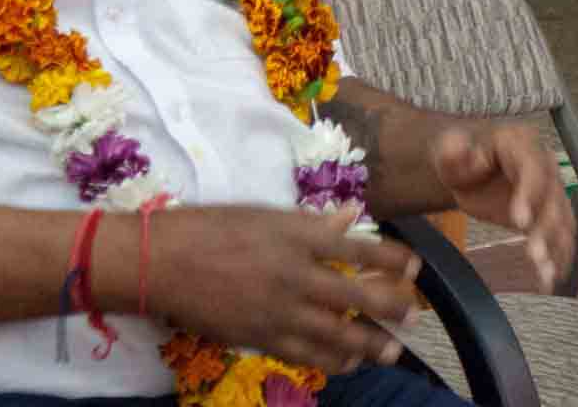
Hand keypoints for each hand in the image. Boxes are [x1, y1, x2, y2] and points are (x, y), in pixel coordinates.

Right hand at [144, 204, 419, 373]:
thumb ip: (311, 222)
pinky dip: (331, 360)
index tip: (414, 266)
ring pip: (336, 333)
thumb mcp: (265, 214)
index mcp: (297, 236)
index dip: (391, 259)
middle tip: (414, 316)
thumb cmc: (211, 227)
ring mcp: (278, 310)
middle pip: (356, 297)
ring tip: (392, 351)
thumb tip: (349, 218)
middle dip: (390, 308)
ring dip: (369, 344)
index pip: (358, 249)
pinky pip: (305, 354)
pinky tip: (348, 363)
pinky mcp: (260, 337)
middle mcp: (294, 275)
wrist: (163, 262)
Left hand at [433, 125, 576, 288]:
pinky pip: (559, 235)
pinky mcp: (547, 213)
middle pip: (552, 197)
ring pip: (561, 219)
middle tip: (534, 254)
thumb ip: (452, 151)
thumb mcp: (449, 150)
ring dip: (556, 247)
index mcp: (520, 144)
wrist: (469, 169)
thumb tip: (462, 152)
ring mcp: (549, 189)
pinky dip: (557, 257)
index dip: (529, 194)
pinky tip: (549, 279)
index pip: (531, 168)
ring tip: (546, 274)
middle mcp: (543, 165)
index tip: (519, 220)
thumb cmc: (461, 158)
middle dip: (546, 228)